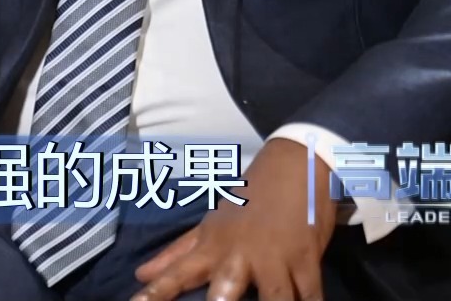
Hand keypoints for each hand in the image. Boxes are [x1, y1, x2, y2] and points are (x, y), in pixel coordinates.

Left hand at [131, 139, 339, 300]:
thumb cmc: (249, 197)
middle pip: (225, 291)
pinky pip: (310, 294)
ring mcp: (274, 258)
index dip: (157, 292)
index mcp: (212, 246)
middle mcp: (239, 255)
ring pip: (274, 298)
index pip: (177, 273)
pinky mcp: (306, 259)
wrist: (294, 162)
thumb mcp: (209, 222)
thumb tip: (140, 274)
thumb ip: (176, 254)